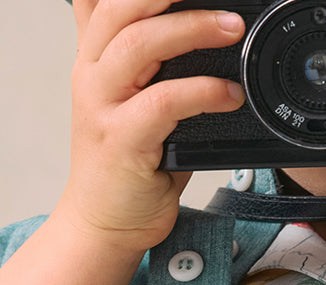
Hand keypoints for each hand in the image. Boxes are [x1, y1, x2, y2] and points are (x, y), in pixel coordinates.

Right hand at [55, 0, 246, 251]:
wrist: (104, 222)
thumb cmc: (128, 160)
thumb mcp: (133, 97)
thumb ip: (148, 57)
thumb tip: (198, 21)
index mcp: (95, 56)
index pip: (110, 0)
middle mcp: (92, 74)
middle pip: (122, 8)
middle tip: (226, 5)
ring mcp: (101, 106)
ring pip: (140, 45)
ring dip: (193, 30)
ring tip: (234, 29)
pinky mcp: (120, 140)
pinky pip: (163, 102)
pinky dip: (202, 92)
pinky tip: (230, 95)